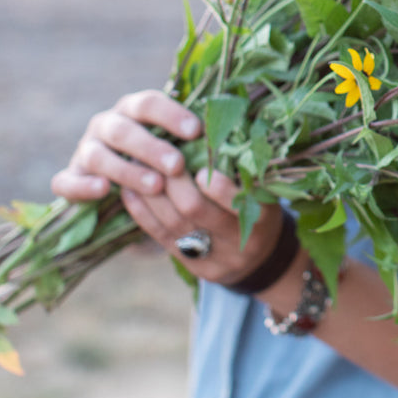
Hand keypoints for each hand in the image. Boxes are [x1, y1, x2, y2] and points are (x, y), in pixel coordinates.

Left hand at [52, 89, 283, 285]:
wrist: (262, 258)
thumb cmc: (263, 209)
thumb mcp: (267, 191)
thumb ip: (245, 170)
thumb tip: (216, 132)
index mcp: (262, 219)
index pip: (236, 202)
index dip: (216, 185)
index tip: (202, 165)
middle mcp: (237, 242)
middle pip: (195, 210)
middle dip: (174, 181)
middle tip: (161, 156)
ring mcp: (212, 257)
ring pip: (172, 223)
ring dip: (152, 192)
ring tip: (139, 166)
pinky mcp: (190, 264)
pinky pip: (160, 236)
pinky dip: (142, 212)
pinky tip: (130, 191)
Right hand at [52, 90, 200, 201]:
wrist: (124, 179)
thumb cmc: (162, 154)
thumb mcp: (177, 141)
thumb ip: (195, 135)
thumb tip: (231, 132)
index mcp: (133, 108)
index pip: (148, 103)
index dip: (171, 114)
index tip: (196, 130)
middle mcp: (107, 124)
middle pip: (124, 130)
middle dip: (151, 147)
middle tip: (178, 165)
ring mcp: (86, 150)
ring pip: (98, 156)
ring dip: (126, 170)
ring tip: (155, 185)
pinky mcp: (71, 177)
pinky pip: (66, 182)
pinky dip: (81, 186)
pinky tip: (103, 191)